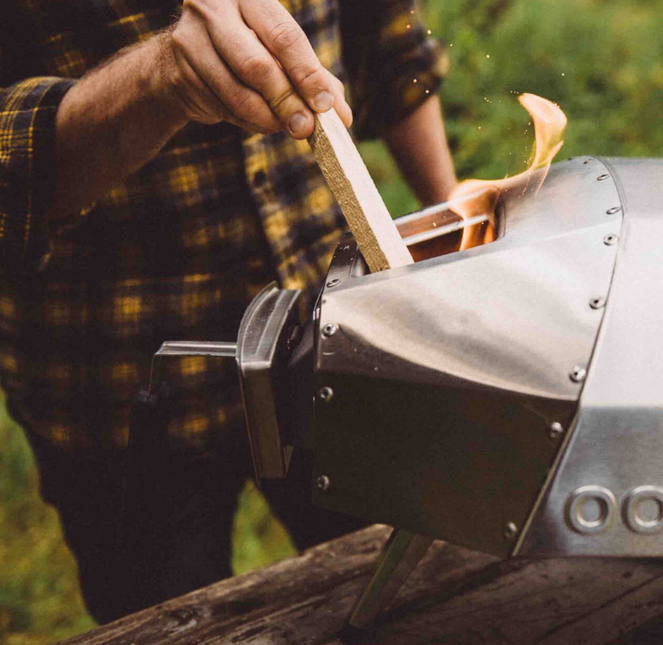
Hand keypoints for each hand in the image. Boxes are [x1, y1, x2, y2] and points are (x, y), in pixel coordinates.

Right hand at [161, 0, 352, 137]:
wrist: (184, 58)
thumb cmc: (247, 49)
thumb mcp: (281, 53)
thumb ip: (313, 78)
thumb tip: (341, 115)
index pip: (285, 37)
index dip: (308, 75)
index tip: (325, 106)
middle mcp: (215, 9)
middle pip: (259, 67)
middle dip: (287, 103)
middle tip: (305, 128)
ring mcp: (191, 39)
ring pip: (239, 94)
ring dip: (268, 119)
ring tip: (284, 127)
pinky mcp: (181, 72)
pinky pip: (223, 108)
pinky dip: (247, 122)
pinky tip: (257, 120)